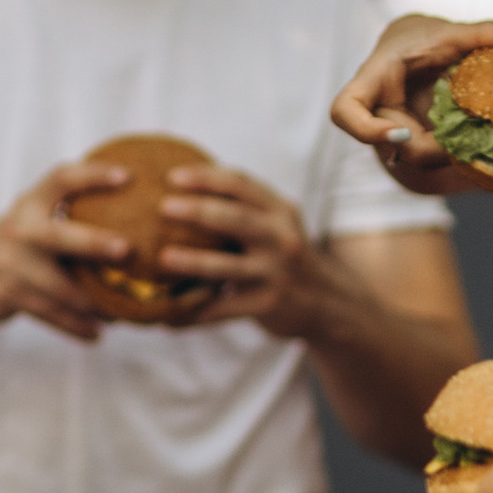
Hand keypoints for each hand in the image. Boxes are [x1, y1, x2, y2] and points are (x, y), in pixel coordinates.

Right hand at [0, 157, 136, 342]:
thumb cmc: (11, 246)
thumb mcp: (28, 220)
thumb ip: (64, 217)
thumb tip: (132, 226)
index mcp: (30, 203)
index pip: (62, 178)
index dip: (95, 175)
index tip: (129, 176)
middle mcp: (20, 229)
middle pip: (61, 236)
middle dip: (95, 243)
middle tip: (127, 250)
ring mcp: (12, 264)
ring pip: (62, 289)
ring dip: (95, 304)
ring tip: (123, 313)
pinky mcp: (9, 295)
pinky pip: (52, 315)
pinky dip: (76, 326)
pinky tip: (96, 333)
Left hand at [158, 165, 323, 337]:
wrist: (329, 301)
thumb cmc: (285, 256)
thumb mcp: (276, 225)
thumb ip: (245, 208)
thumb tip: (183, 191)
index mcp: (279, 211)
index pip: (241, 184)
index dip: (206, 177)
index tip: (172, 177)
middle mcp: (281, 238)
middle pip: (236, 218)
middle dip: (199, 210)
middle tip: (164, 207)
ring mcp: (276, 273)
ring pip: (228, 266)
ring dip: (194, 262)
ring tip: (163, 258)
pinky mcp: (268, 304)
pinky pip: (225, 308)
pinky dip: (196, 312)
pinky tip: (168, 315)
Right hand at [330, 14, 492, 196]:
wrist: (414, 48)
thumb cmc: (423, 38)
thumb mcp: (451, 32)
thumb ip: (483, 33)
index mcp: (374, 78)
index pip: (344, 111)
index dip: (365, 130)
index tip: (402, 133)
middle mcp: (376, 110)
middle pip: (388, 146)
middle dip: (426, 150)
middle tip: (462, 144)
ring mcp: (392, 129)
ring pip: (410, 157)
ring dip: (442, 155)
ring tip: (475, 141)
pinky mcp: (411, 141)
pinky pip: (426, 156)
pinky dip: (450, 153)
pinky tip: (474, 145)